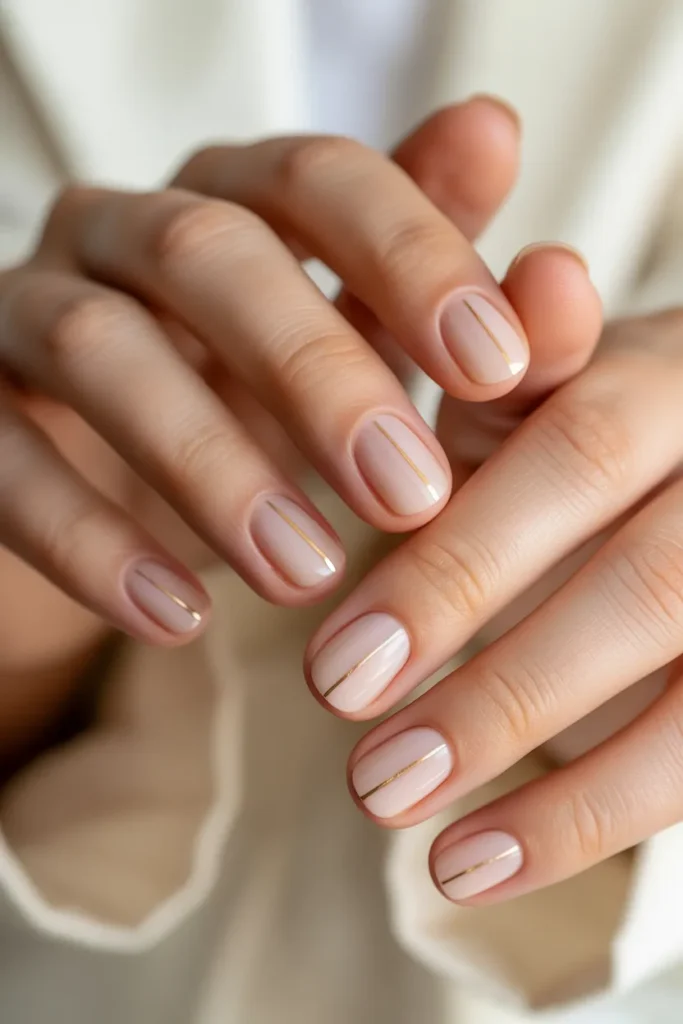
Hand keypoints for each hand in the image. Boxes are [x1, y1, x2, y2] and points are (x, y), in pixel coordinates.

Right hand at [0, 98, 533, 662]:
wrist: (104, 468)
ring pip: (102, 350)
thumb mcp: (347, 337)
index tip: (500, 367)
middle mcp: (124, 230)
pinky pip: (8, 463)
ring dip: (211, 464)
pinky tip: (177, 616)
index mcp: (232, 196)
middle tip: (410, 496)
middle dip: (317, 373)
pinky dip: (91, 541)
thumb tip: (496, 131)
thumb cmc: (253, 395)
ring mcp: (32, 311)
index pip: (321, 178)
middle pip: (209, 253)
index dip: (412, 258)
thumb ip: (419, 262)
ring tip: (305, 573)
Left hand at [304, 306, 682, 905]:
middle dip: (502, 692)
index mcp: (666, 383)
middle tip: (371, 780)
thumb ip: (528, 352)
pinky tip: (493, 864)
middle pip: (646, 589)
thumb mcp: (550, 378)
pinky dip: (596, 821)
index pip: (573, 466)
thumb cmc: (588, 426)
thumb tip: (542, 276)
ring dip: (560, 789)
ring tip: (432, 856)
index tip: (334, 676)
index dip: (457, 573)